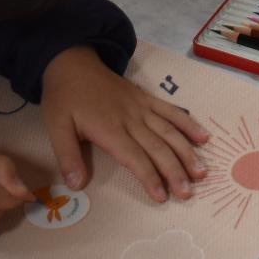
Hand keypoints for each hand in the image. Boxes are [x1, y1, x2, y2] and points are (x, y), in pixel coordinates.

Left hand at [40, 46, 208, 203]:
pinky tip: (203, 138)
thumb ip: (68, 156)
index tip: (162, 196)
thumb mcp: (55, 127)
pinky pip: (171, 111)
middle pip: (157, 147)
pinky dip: (188, 124)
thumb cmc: (64, 98)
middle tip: (188, 192)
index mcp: (109, 128)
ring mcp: (142, 107)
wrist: (72, 62)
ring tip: (202, 172)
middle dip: (174, 170)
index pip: (134, 157)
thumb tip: (76, 186)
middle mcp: (131, 118)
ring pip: (169, 131)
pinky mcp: (146, 98)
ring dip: (186, 151)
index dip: (149, 177)